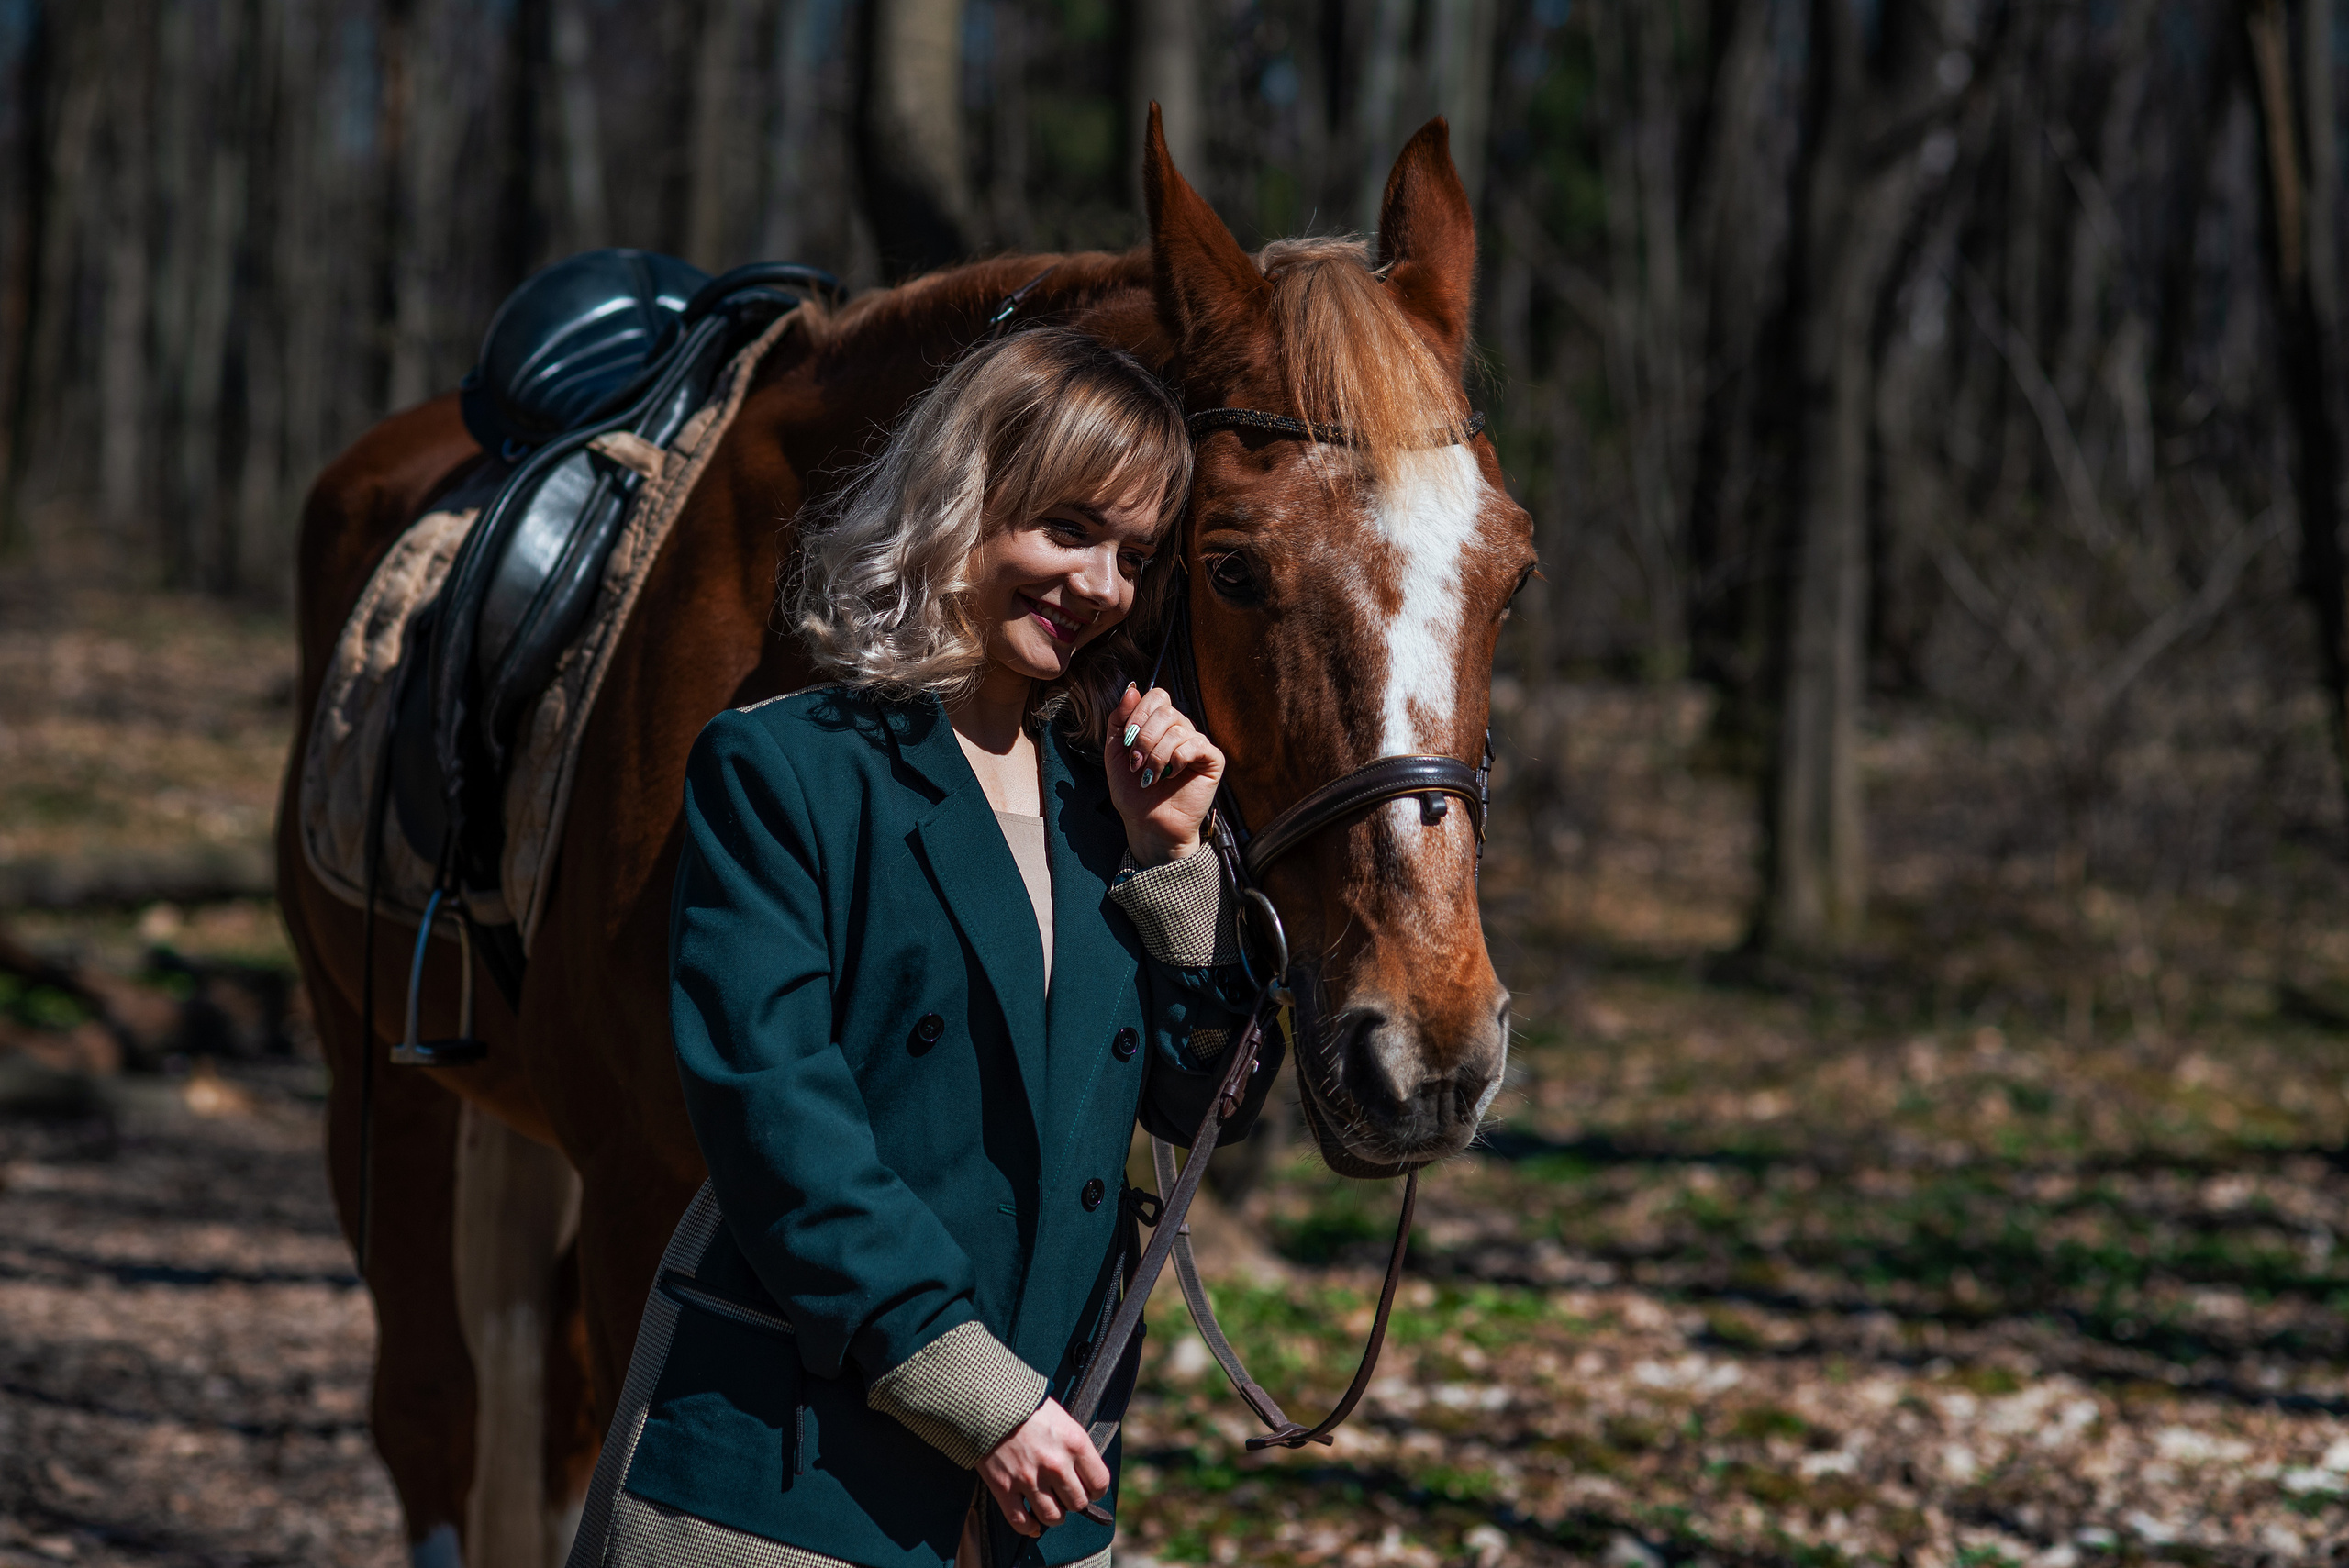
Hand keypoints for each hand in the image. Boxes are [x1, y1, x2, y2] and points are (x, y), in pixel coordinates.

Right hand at [976, 1398, 1108, 1536]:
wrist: (988, 1400)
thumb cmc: (1027, 1406)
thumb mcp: (1061, 1418)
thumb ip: (1073, 1446)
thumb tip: (1082, 1472)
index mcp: (1074, 1443)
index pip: (1099, 1483)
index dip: (1096, 1490)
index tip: (1089, 1488)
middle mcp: (1055, 1464)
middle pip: (1077, 1503)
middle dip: (1074, 1501)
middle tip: (1066, 1494)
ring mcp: (1028, 1478)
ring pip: (1052, 1517)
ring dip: (1054, 1515)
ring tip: (1051, 1507)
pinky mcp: (1004, 1487)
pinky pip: (1020, 1521)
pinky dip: (1028, 1526)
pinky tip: (1032, 1522)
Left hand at [1106, 684, 1224, 866]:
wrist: (1147, 825)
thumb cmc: (1133, 793)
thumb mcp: (1115, 752)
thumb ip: (1119, 719)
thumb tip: (1133, 688)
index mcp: (1159, 726)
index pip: (1157, 697)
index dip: (1139, 714)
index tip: (1127, 741)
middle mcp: (1180, 731)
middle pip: (1166, 710)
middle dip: (1144, 737)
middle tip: (1136, 763)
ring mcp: (1197, 744)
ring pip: (1177, 728)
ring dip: (1156, 755)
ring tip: (1150, 776)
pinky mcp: (1212, 760)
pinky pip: (1195, 744)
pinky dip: (1177, 759)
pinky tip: (1171, 775)